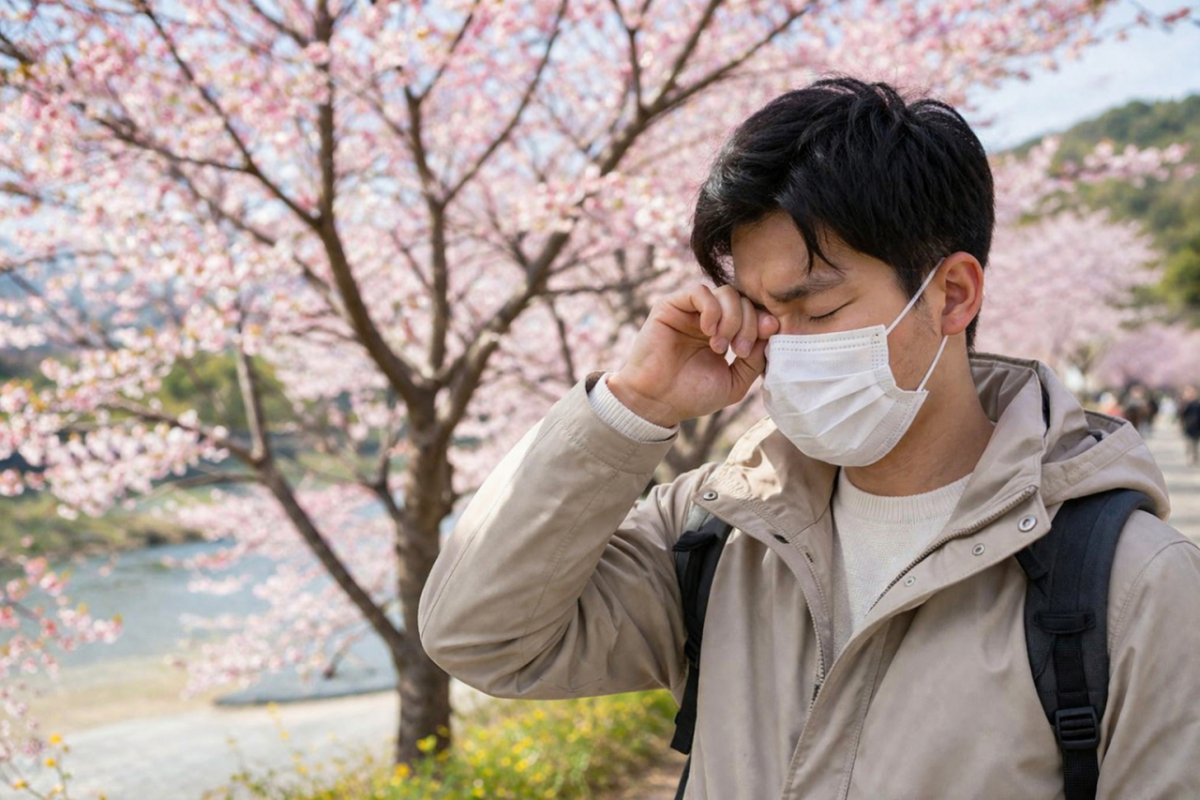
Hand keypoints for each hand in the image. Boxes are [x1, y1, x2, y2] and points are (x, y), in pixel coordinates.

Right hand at [607, 284, 779, 427]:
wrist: (657, 403)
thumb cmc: (692, 395)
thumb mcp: (735, 382)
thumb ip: (756, 359)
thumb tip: (772, 330)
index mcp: (725, 333)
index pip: (754, 313)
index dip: (763, 323)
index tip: (761, 343)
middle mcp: (709, 318)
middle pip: (744, 301)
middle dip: (750, 325)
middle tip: (739, 350)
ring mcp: (691, 311)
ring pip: (727, 293)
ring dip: (732, 319)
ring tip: (720, 346)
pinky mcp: (671, 306)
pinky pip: (700, 292)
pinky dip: (712, 310)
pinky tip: (708, 332)